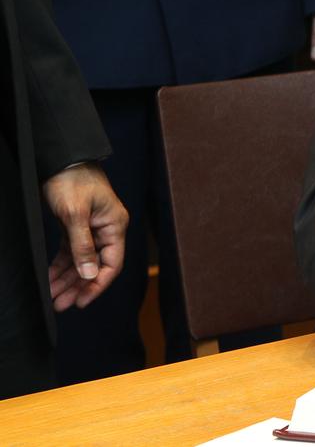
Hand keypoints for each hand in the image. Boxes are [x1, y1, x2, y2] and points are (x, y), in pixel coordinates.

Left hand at [42, 164, 128, 310]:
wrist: (62, 159)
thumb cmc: (72, 181)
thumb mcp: (75, 215)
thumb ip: (83, 246)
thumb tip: (90, 274)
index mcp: (114, 226)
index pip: (112, 263)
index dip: (98, 285)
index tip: (81, 302)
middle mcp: (107, 229)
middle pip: (96, 266)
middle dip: (78, 286)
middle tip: (61, 304)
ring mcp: (92, 228)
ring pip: (82, 261)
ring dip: (68, 279)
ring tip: (53, 296)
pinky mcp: (77, 226)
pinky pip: (72, 252)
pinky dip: (62, 265)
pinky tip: (51, 278)